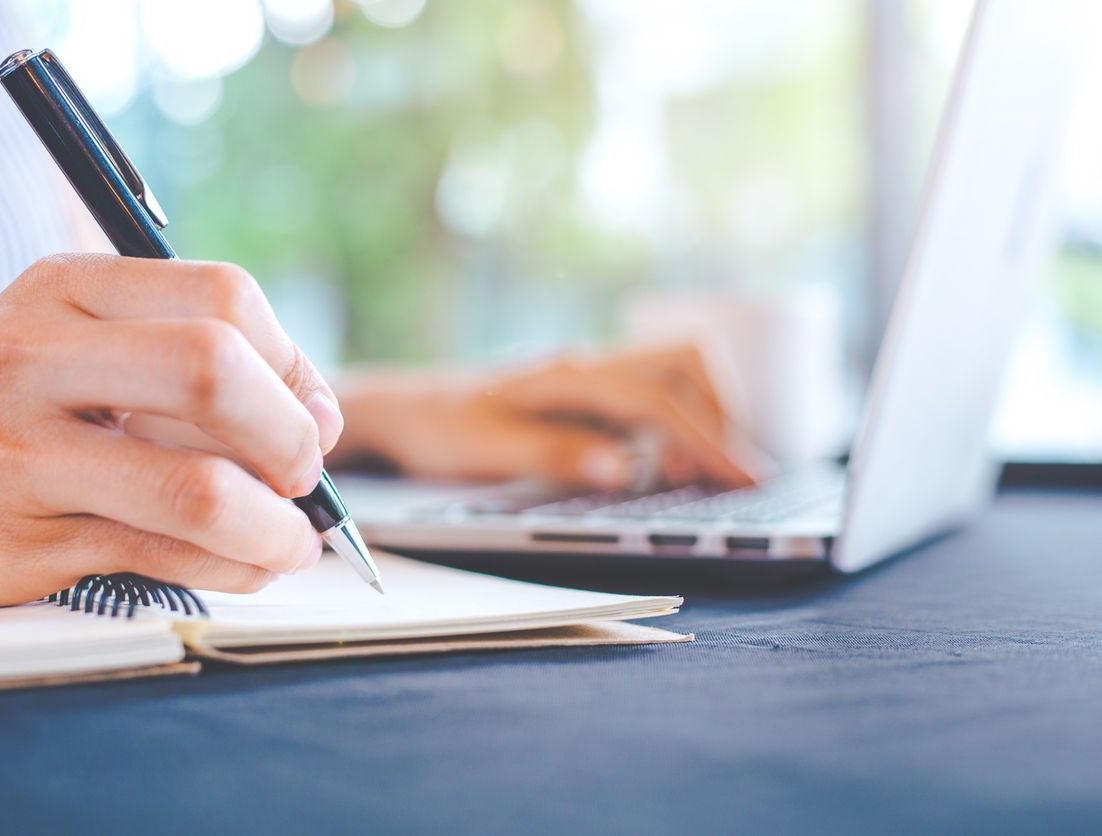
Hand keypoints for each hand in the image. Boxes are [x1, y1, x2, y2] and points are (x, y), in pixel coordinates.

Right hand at [0, 254, 342, 607]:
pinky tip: (241, 565)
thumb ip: (195, 364)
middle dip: (291, 436)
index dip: (295, 364)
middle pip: (215, 371)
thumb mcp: (78, 348)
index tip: (310, 416)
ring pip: (196, 486)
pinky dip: (231, 569)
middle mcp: (36, 354)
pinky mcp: (17, 539)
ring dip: (275, 527)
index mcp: (68, 288)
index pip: (226, 298)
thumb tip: (322, 417)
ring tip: (290, 542)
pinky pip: (163, 557)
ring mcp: (19, 448)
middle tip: (304, 477)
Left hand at [329, 346, 764, 491]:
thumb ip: (558, 456)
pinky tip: (658, 464)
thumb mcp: (490, 451)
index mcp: (569, 377)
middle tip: (722, 475)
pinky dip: (671, 426)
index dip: (709, 442)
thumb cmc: (439, 429)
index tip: (745, 479)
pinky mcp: (582, 394)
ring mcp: (587, 377)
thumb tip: (626, 468)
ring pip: (671, 376)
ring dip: (697, 418)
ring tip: (691, 475)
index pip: (660, 403)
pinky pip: (646, 397)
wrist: (402, 408)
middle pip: (685, 366)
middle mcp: (586, 367)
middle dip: (717, 415)